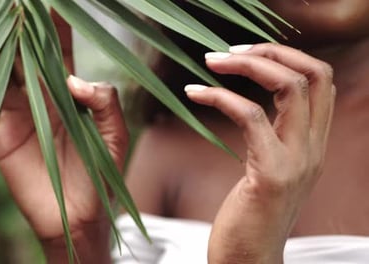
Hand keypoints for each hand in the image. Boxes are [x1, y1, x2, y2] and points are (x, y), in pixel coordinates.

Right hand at [0, 10, 126, 261]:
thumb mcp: (115, 138)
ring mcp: (16, 113)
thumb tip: (76, 81)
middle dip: (14, 25)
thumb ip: (106, 105)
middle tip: (8, 1)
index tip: (49, 1)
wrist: (79, 217)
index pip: (58, 49)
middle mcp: (39, 96)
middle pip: (22, 53)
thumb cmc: (100, 178)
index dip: (53, 24)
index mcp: (67, 93)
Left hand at [185, 43, 334, 262]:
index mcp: (312, 145)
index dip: (286, 57)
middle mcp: (313, 149)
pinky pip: (251, 116)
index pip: (319, 81)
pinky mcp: (272, 174)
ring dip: (247, 65)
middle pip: (314, 74)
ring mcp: (298, 161)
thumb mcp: (268, 171)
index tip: (245, 54)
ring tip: (210, 62)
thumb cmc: (249, 217)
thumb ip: (272, 140)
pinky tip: (192, 94)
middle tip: (226, 52)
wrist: (249, 263)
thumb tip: (252, 110)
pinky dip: (219, 97)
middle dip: (270, 51)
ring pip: (290, 86)